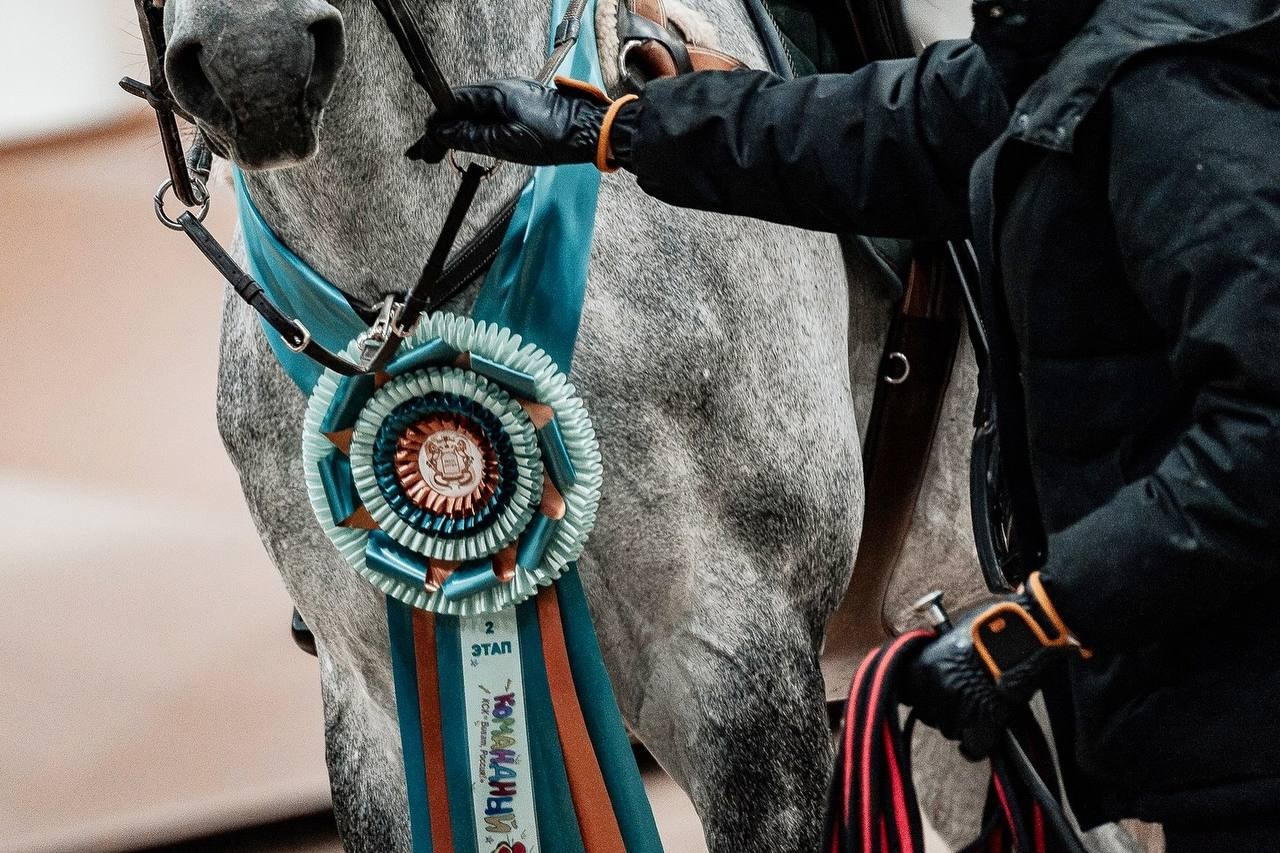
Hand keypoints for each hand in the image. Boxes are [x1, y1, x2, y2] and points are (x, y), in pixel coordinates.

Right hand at [411, 77, 611, 165]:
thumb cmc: (554, 137)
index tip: (424, 145)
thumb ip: (472, 137)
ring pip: (474, 112)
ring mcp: (513, 96)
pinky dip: (474, 129)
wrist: (590, 132)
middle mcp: (502, 89)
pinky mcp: (522, 106)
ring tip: (442, 152)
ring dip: (457, 130)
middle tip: (426, 154)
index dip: (435, 124)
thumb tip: (443, 134)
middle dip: (441, 129)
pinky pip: (489, 115)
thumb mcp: (507, 142)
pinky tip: (469, 143)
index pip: (452, 103)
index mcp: (495, 93)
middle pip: (460, 107)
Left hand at [903, 574, 1087, 759]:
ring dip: (961, 723)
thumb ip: (935, 655)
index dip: (921, 694)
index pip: (907, 694)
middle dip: (942, 709)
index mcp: (921, 667)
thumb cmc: (991, 624)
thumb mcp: (951, 632)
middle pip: (928, 714)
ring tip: (977, 706)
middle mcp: (934, 690)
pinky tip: (980, 738)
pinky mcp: (984, 724)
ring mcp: (958, 709)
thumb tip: (931, 665)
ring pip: (950, 730)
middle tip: (961, 696)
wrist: (1024, 633)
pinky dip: (977, 745)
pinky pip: (973, 747)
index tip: (930, 694)